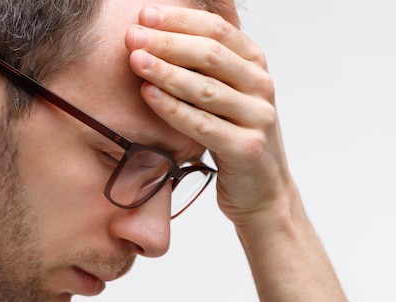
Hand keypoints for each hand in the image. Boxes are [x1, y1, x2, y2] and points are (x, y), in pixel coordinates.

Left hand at [125, 5, 293, 226]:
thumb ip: (216, 56)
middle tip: (132, 35)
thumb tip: (197, 10)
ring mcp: (257, 118)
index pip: (217, 30)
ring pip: (205, 88)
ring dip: (166, 71)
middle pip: (210, 55)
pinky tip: (148, 95)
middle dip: (167, 42)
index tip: (145, 14)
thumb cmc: (236, 135)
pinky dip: (173, 108)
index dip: (180, 19)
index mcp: (256, 65)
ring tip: (135, 60)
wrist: (263, 189)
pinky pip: (202, 125)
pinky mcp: (246, 149)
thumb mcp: (231, 90)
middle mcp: (261, 86)